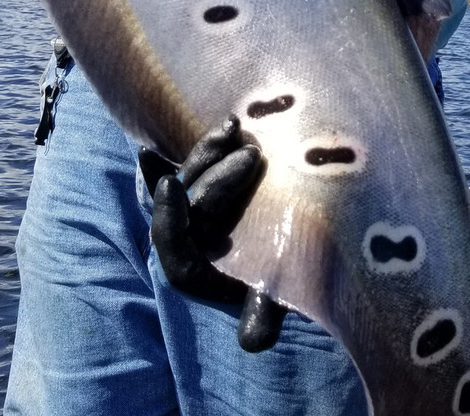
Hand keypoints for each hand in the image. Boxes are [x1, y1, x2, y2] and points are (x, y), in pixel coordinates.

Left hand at [138, 116, 287, 351]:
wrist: (300, 269)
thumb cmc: (286, 287)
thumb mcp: (277, 300)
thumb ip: (263, 315)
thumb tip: (253, 344)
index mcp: (192, 268)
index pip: (173, 242)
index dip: (169, 215)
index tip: (171, 185)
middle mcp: (191, 239)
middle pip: (190, 202)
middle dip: (215, 176)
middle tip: (254, 156)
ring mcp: (202, 212)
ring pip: (195, 178)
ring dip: (209, 152)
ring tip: (233, 125)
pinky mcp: (214, 192)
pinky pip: (199, 167)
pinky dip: (191, 152)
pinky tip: (185, 130)